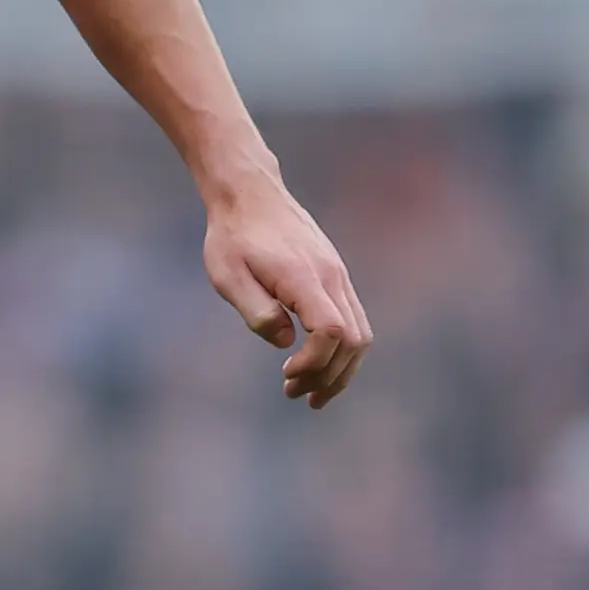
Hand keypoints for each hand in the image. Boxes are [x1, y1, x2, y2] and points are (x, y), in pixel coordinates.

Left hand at [204, 175, 369, 409]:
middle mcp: (332, 278)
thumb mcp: (228, 276)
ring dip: (339, 369)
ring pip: (360, 334)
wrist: (250, 194)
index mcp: (305, 278)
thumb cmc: (232, 236)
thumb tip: (287, 342)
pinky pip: (353, 321)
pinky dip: (341, 349)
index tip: (286, 374)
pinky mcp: (335, 276)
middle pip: (354, 341)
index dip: (315, 362)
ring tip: (308, 391)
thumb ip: (258, 312)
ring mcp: (338, 276)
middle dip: (329, 377)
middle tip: (294, 394)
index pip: (331, 331)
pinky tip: (316, 362)